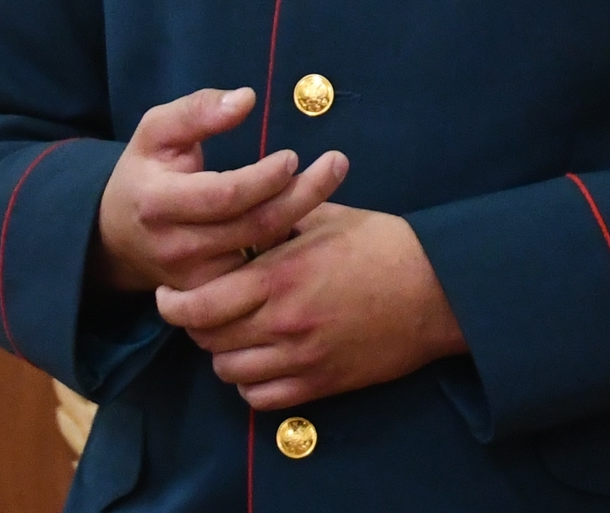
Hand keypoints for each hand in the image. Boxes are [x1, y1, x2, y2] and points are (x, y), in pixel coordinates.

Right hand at [92, 87, 348, 292]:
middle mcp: (176, 246)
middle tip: (338, 163)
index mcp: (158, 202)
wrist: (119, 236)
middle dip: (303, 194)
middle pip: (254, 226)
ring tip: (332, 181)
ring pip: (263, 254)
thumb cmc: (147, 171)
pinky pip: (259, 274)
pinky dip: (289, 247)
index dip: (263, 177)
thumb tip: (247, 99)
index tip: (292, 156)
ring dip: (303, 219)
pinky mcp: (210, 296)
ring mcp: (193, 278)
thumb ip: (197, 111)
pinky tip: (312, 217)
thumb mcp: (156, 130)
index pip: (225, 195)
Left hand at [156, 203, 466, 406]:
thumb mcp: (328, 218)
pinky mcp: (320, 384)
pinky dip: (250, 384)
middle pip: (207, 340)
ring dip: (223, 354)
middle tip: (203, 309)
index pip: (198, 305)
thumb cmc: (385, 246)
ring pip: (229, 372)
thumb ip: (279, 217)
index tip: (171, 295)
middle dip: (196, 325)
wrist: (438, 290)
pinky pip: (260, 399)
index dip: (173, 304)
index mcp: (279, 277)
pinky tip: (261, 361)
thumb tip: (244, 210)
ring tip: (233, 333)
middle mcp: (283, 323)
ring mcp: (301, 359)